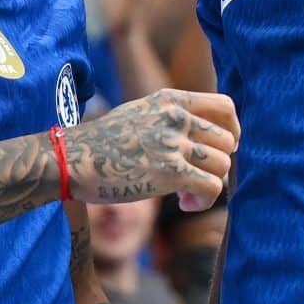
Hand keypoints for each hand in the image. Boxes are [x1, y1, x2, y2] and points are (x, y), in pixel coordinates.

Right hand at [62, 88, 239, 210]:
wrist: (71, 159)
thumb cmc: (102, 143)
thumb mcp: (140, 113)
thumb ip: (171, 116)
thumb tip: (204, 136)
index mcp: (170, 99)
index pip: (225, 106)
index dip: (232, 130)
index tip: (221, 148)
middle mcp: (175, 117)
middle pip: (228, 140)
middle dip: (218, 163)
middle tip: (196, 178)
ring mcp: (172, 144)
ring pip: (222, 165)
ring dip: (211, 185)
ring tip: (187, 194)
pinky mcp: (170, 173)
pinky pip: (212, 188)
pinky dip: (204, 201)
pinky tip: (186, 204)